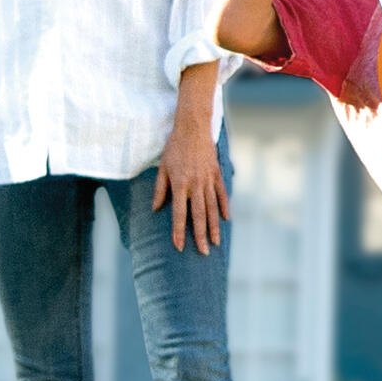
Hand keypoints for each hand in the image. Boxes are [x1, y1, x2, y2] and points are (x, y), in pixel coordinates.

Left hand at [159, 102, 227, 250]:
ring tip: (215, 242)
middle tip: (204, 252)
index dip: (178, 231)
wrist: (193, 128)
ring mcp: (208, 180)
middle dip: (200, 236)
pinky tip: (226, 219)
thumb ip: (160, 189)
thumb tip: (156, 208)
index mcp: (180, 184)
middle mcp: (195, 185)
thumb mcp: (162, 168)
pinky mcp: (217, 174)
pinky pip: (221, 194)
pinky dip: (224, 207)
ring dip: (213, 226)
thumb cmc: (174, 147)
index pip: (178, 214)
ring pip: (212, 208)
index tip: (179, 246)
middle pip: (198, 215)